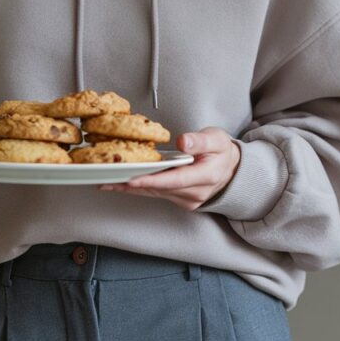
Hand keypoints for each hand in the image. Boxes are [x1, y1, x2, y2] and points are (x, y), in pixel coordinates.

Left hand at [97, 126, 240, 210]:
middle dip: (132, 184)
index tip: (132, 179)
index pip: (174, 180)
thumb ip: (200, 141)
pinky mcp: (181, 201)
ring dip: (131, 188)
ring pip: (154, 194)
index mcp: (205, 176)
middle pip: (158, 189)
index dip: (151, 180)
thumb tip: (183, 142)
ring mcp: (188, 200)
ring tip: (106, 182)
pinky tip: (122, 184)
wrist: (232, 170)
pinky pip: (157, 194)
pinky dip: (139, 189)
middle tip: (107, 180)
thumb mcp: (216, 139)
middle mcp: (195, 193)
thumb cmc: (222, 151)